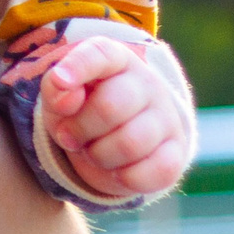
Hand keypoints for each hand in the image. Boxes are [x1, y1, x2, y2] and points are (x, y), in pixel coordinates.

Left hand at [40, 37, 191, 200]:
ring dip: (98, 156)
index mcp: (114, 59)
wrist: (114, 138)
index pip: (100, 54)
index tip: (61, 81)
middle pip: (109, 107)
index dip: (78, 67)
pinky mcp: (177, 152)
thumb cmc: (82, 108)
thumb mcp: (59, 95)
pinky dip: (125, 178)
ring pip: (130, 144)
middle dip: (79, 130)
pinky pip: (153, 172)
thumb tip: (66, 95)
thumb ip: (55, 88)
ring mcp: (167, 117)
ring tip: (93, 151)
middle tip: (69, 136)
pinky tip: (117, 169)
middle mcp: (147, 82)